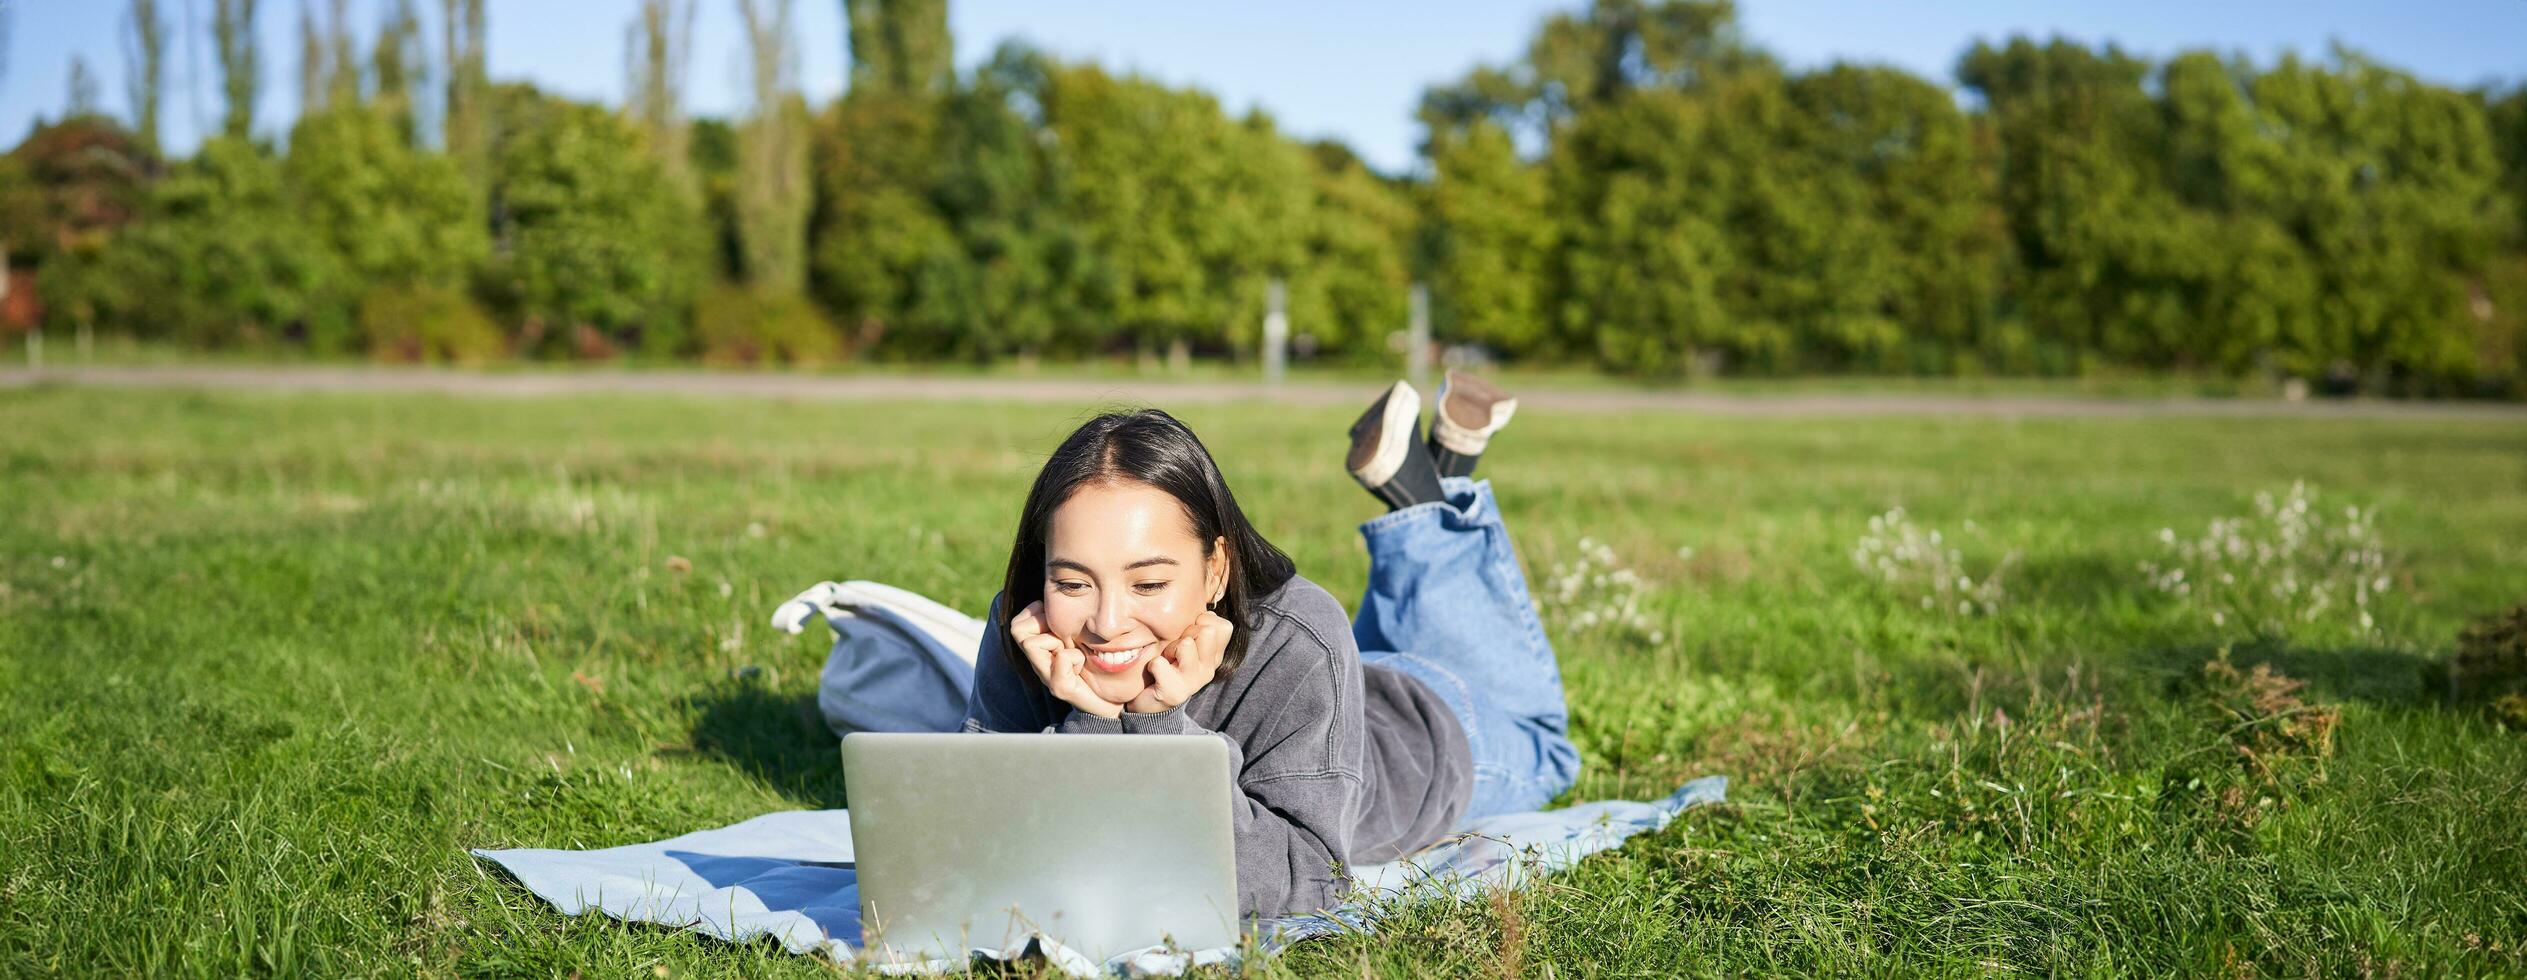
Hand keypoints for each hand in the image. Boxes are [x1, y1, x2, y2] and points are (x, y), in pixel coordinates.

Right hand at [1010, 600, 1125, 718]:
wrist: (1113, 700)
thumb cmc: (1099, 666)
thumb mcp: (1081, 636)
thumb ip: (1065, 621)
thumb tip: (1054, 597)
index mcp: (1043, 650)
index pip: (1019, 623)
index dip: (1034, 612)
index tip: (1056, 620)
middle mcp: (1040, 664)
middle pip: (1018, 630)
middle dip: (1043, 624)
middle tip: (1064, 638)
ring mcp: (1048, 677)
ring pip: (1033, 644)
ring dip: (1057, 641)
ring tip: (1074, 652)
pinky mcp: (1062, 689)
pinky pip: (1061, 659)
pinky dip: (1074, 658)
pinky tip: (1083, 666)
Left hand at [1127, 610, 1231, 714]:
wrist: (1152, 704)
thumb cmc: (1169, 667)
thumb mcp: (1188, 645)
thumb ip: (1200, 628)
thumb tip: (1207, 613)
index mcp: (1214, 657)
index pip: (1224, 627)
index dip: (1204, 621)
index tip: (1190, 634)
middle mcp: (1209, 669)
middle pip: (1206, 631)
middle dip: (1185, 633)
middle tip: (1175, 650)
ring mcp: (1194, 682)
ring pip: (1186, 645)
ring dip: (1169, 649)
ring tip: (1167, 660)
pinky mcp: (1174, 693)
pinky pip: (1160, 663)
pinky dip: (1153, 665)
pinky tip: (1155, 674)